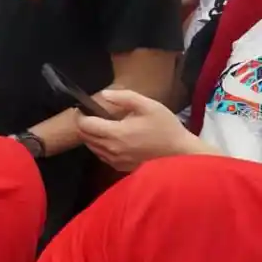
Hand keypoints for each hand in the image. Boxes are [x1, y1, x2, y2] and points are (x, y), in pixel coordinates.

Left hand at [76, 89, 215, 171]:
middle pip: (85, 136)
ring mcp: (115, 160)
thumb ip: (124, 97)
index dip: (81, 115)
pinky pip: (101, 155)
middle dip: (84, 125)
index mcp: (116, 133)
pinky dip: (100, 146)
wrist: (180, 153)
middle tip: (93, 115)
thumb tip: (103, 94)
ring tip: (102, 125)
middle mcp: (111, 149)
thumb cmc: (166, 128)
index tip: (85, 108)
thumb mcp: (148, 106)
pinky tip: (112, 138)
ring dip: (91, 136)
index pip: (84, 125)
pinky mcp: (120, 167)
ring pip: (91, 147)